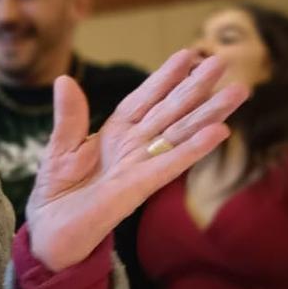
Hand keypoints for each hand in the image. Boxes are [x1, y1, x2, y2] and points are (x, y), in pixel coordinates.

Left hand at [26, 49, 248, 270]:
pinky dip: (193, 149)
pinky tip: (219, 132)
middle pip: (170, 112)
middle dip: (195, 88)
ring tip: (238, 91)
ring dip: (209, 114)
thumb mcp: (59, 148)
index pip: (144, 100)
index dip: (164, 78)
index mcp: (114, 134)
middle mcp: (132, 147)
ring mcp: (139, 167)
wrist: (49, 234)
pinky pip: (170, 165)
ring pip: (179, 135)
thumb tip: (64, 79)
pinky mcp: (137, 189)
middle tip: (222, 61)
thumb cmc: (55, 193)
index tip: (187, 54)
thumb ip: (69, 117)